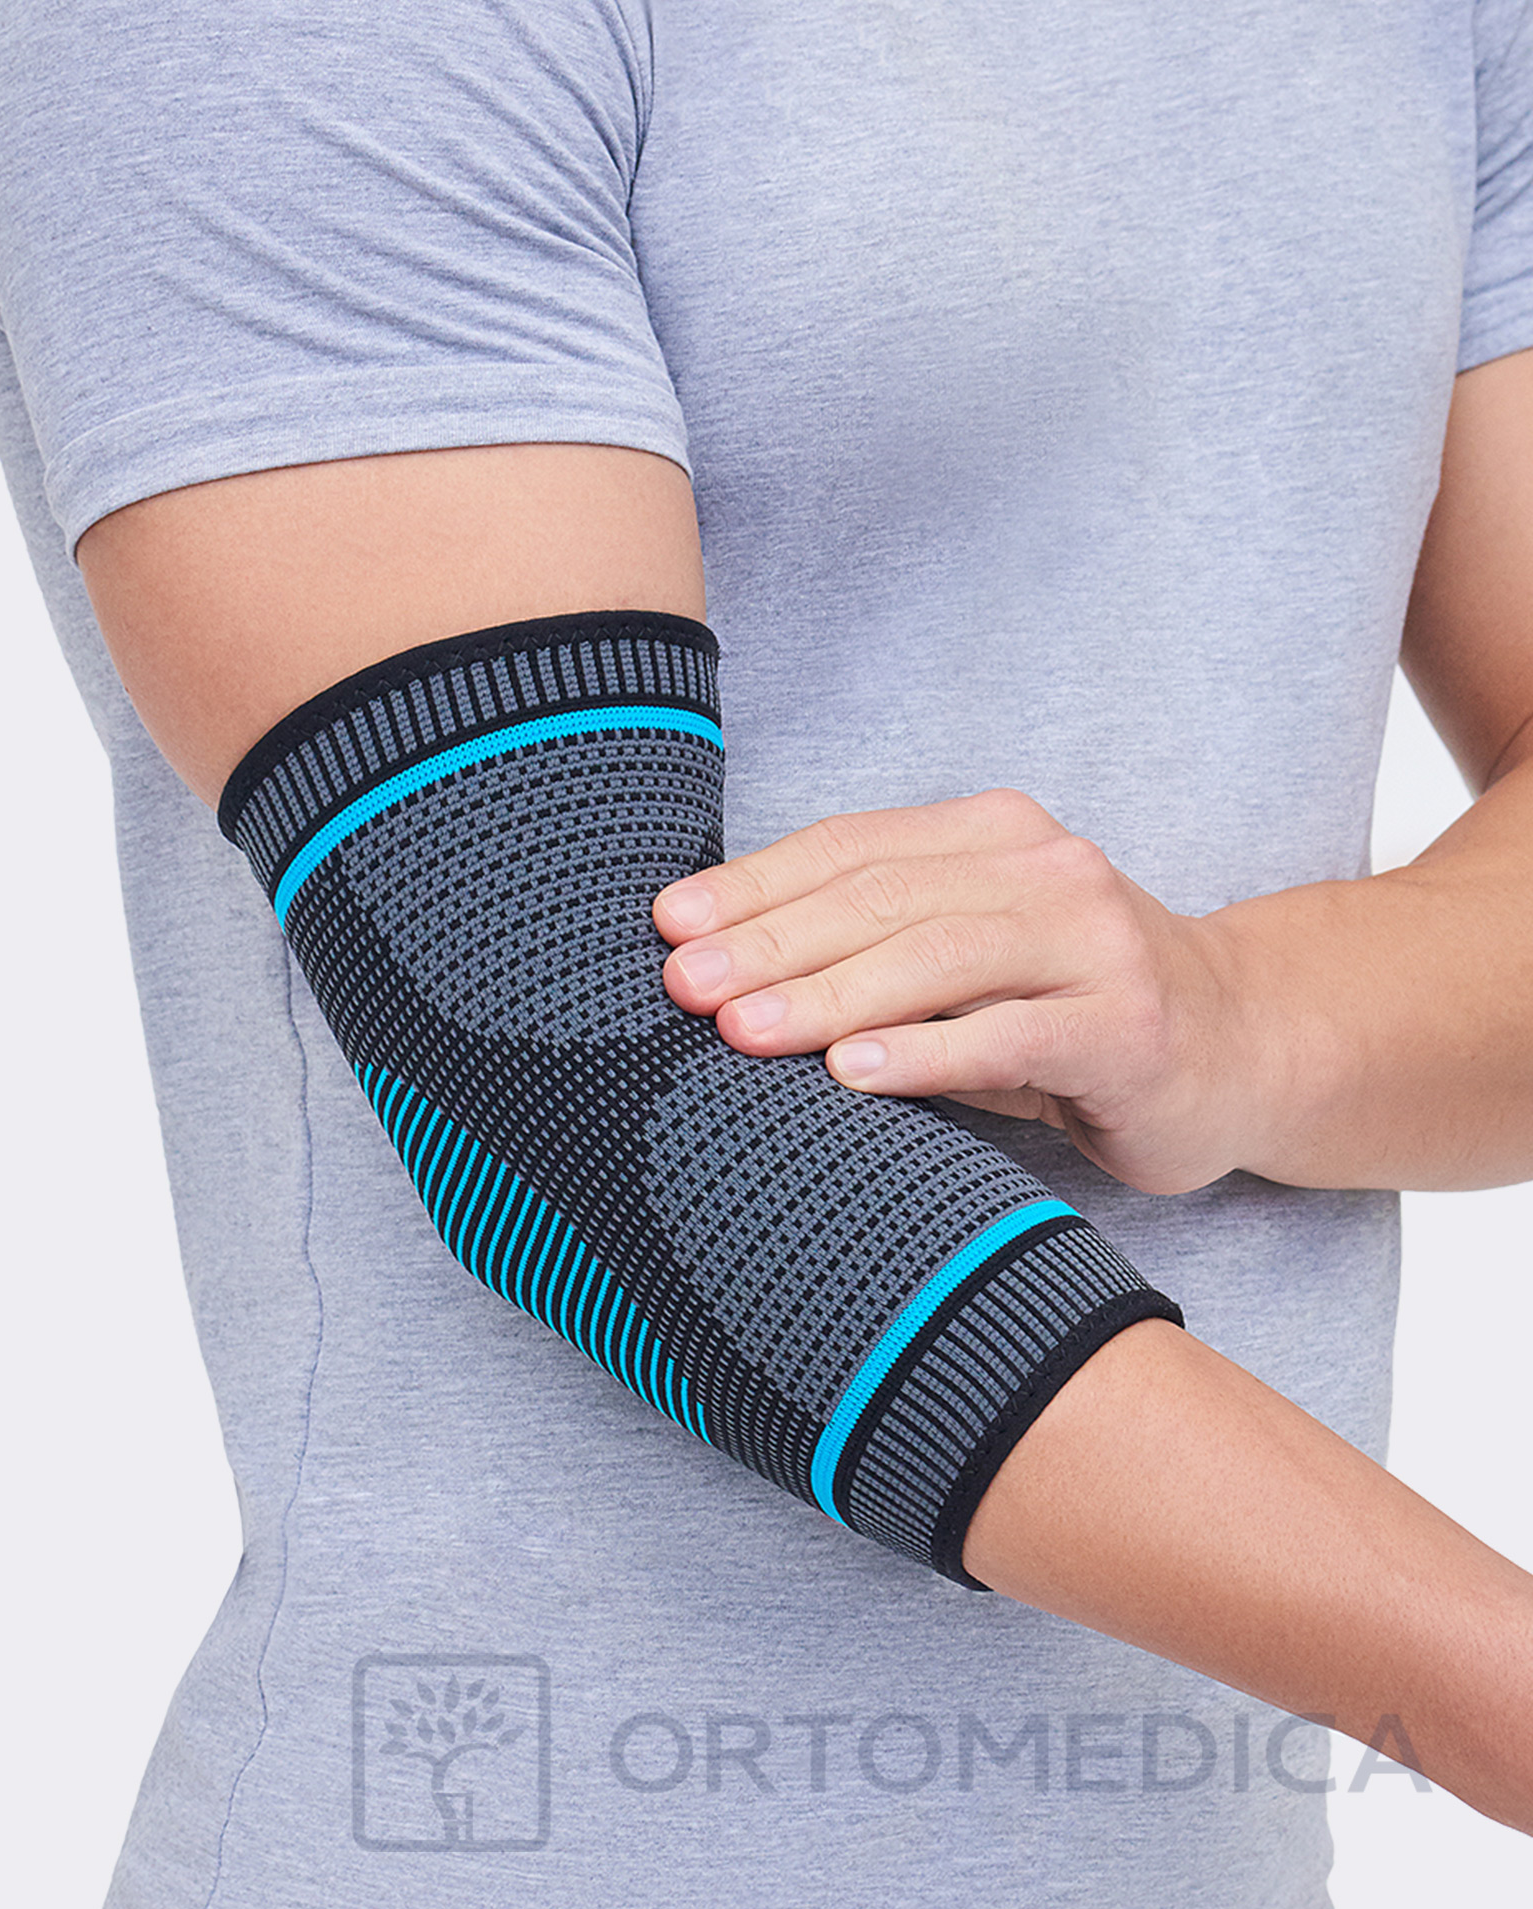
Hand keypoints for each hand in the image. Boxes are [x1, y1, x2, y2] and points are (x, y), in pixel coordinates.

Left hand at [653, 788, 1258, 1194]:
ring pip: (937, 957)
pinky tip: (849, 1074)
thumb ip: (871, 953)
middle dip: (769, 942)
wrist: (1242, 1046)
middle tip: (680, 985)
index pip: (849, 848)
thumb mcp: (965, 961)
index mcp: (990, 835)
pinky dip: (924, 1053)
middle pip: (881, 897)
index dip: (754, 885)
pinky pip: (1009, 1034)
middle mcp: (1044, 869)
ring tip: (741, 1030)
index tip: (667, 927)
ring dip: (827, 994)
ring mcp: (1094, 941)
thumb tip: (715, 977)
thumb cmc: (1066, 1009)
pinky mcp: (1129, 1024)